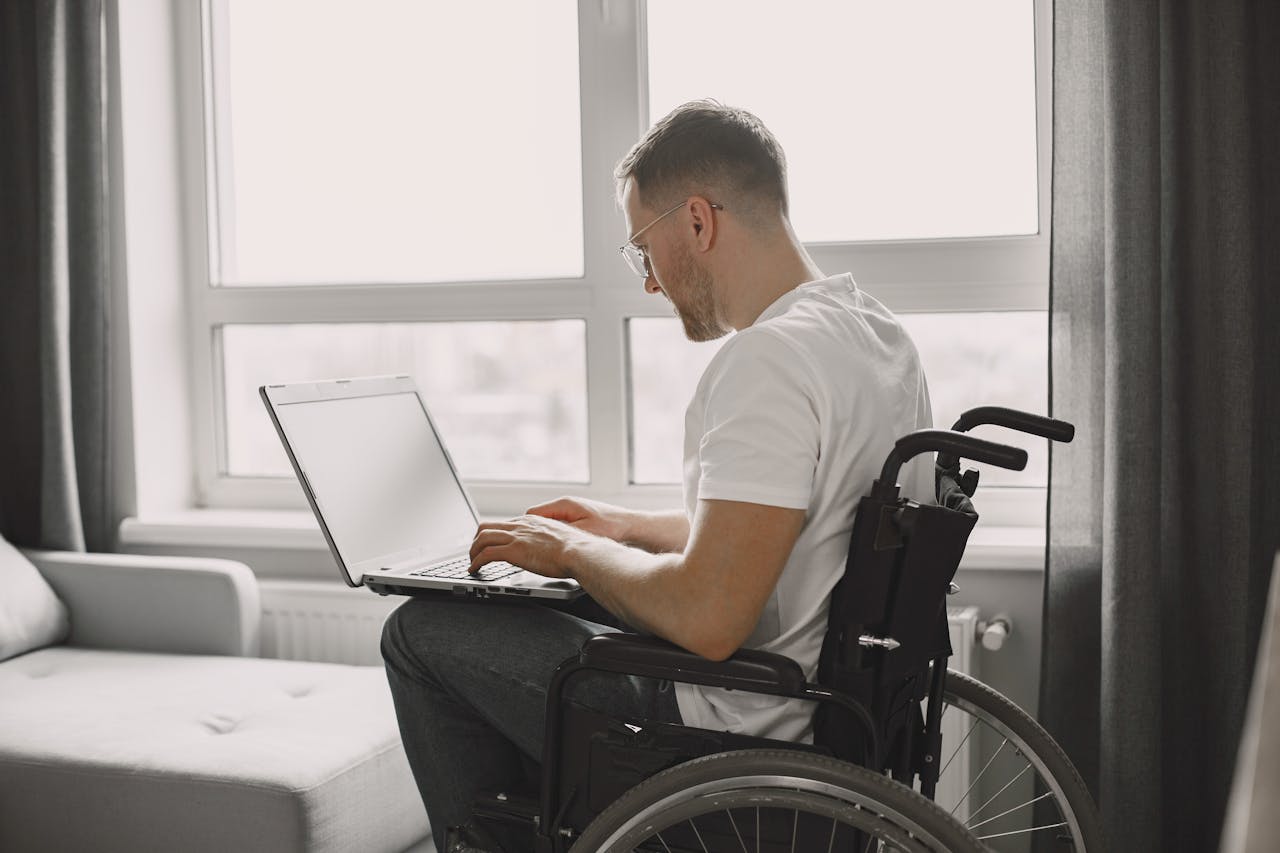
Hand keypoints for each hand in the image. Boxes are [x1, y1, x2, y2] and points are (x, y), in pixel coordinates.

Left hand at [468, 514, 587, 578]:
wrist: (580, 552)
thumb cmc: (576, 549)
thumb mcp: (559, 538)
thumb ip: (548, 540)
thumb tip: (547, 549)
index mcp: (532, 521)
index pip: (504, 524)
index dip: (493, 535)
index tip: (490, 544)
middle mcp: (521, 525)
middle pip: (487, 526)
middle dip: (477, 540)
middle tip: (475, 553)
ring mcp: (517, 537)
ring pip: (482, 538)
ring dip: (473, 551)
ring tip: (472, 563)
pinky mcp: (514, 550)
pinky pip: (486, 554)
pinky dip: (476, 562)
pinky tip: (474, 570)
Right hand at [525, 496, 632, 542]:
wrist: (632, 527)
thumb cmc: (611, 528)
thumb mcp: (582, 532)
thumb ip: (560, 534)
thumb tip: (541, 538)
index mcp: (564, 505)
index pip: (532, 514)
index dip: (523, 528)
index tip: (518, 541)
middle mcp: (566, 505)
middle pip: (537, 518)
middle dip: (530, 532)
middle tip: (524, 547)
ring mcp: (572, 511)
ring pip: (547, 523)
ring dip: (542, 535)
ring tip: (537, 549)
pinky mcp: (579, 519)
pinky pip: (557, 526)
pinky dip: (553, 536)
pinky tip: (555, 548)